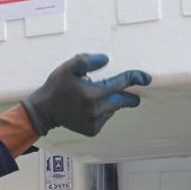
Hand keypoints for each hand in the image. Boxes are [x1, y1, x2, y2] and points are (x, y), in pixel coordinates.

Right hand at [22, 53, 151, 136]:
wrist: (44, 111)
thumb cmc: (56, 87)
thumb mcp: (67, 68)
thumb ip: (87, 61)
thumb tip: (105, 59)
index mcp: (92, 94)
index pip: (120, 85)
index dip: (134, 79)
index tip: (146, 78)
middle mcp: (97, 110)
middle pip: (121, 100)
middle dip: (128, 96)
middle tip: (133, 95)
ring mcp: (95, 122)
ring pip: (113, 110)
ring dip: (110, 103)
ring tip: (94, 98)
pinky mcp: (93, 130)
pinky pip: (104, 118)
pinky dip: (102, 112)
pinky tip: (89, 108)